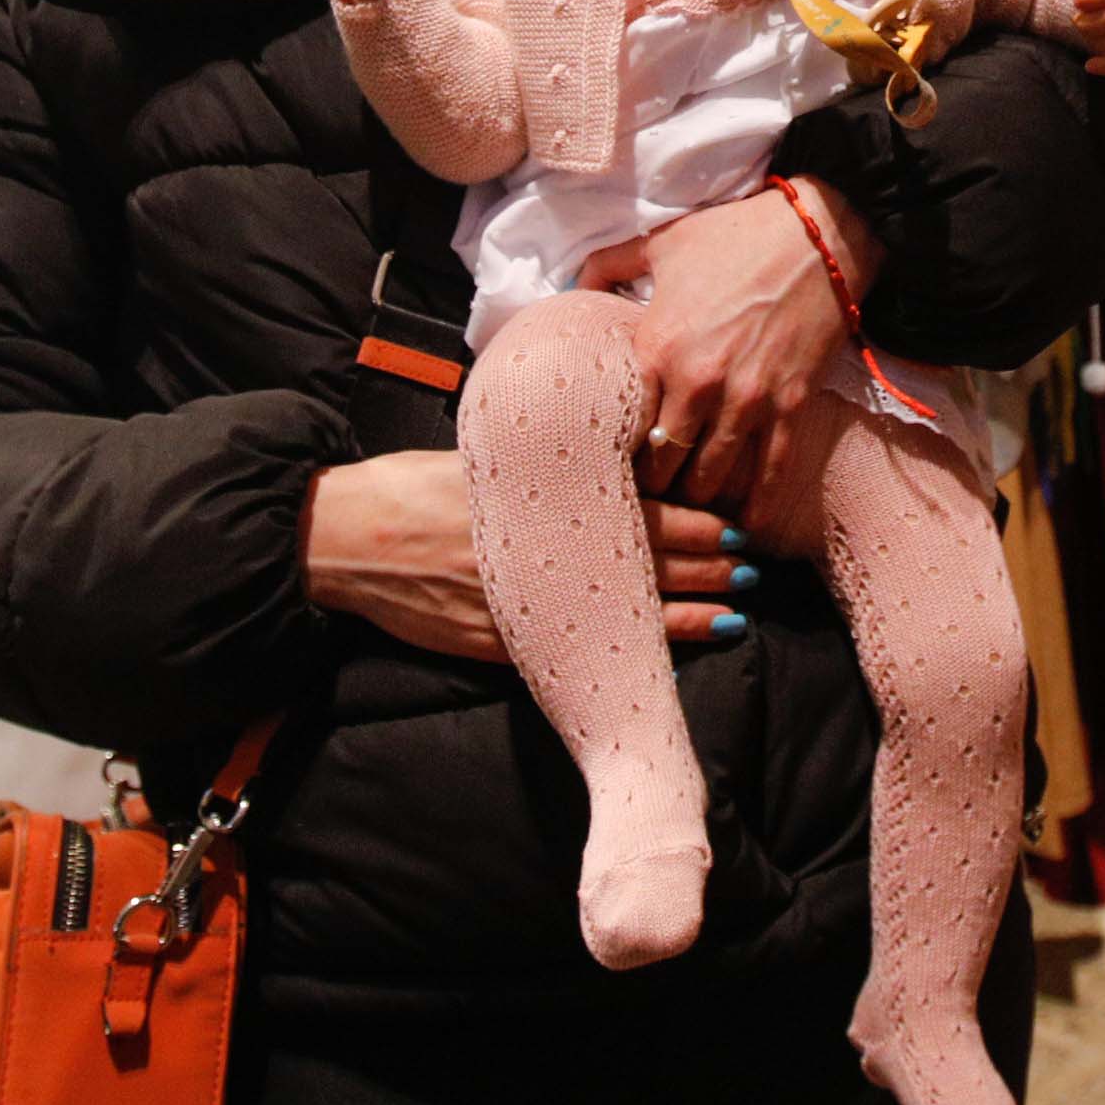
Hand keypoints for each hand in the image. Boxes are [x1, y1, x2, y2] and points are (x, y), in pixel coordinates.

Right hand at [302, 451, 760, 658]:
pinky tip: (668, 656)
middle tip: (754, 570)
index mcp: (550, 498)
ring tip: (735, 612)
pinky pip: (585, 650)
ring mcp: (531, 600)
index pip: (643, 512)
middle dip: (708, 567)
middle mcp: (549, 549)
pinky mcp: (506, 641)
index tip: (737, 526)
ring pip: (629, 609)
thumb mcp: (490, 456)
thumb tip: (602, 449)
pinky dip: (635, 652)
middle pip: (650, 561)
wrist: (351, 537)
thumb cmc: (418, 485)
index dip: (697, 523)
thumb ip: (548, 464)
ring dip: (687, 611)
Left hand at [633, 182, 867, 520]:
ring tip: (689, 513)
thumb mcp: (660, 242)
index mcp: (658, 346)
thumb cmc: (736, 235)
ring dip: (699, 498)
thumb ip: (607, 266)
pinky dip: (758, 504)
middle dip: (655, 484)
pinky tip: (748, 526)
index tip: (608, 464)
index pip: (623, 424)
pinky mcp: (791, 404)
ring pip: (712, 476)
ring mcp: (749, 398)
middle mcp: (699, 382)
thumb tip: (569, 284)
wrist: (819, 233)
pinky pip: (771, 470)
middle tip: (647, 500)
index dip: (614, 450)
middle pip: (664, 462)